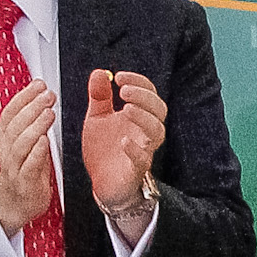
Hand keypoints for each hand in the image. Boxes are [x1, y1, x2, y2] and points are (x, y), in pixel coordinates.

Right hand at [0, 78, 57, 232]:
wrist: (14, 204)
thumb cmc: (24, 171)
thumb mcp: (25, 143)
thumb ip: (31, 122)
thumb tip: (41, 96)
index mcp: (6, 139)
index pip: (10, 112)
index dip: (23, 97)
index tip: (38, 84)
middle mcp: (8, 151)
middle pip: (15, 125)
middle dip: (31, 107)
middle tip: (48, 95)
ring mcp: (15, 167)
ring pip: (20, 144)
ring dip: (34, 126)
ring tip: (49, 113)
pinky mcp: (25, 183)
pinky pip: (29, 166)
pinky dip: (36, 153)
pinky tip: (45, 141)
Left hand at [82, 68, 165, 219]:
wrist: (103, 183)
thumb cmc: (104, 152)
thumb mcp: (97, 118)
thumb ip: (99, 96)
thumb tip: (99, 73)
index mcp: (138, 117)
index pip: (148, 94)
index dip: (138, 83)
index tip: (119, 77)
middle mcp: (144, 132)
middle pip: (159, 110)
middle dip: (144, 97)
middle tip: (123, 91)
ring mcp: (143, 150)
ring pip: (157, 132)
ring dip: (144, 118)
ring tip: (127, 109)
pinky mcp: (135, 170)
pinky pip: (143, 159)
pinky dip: (135, 150)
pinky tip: (124, 141)